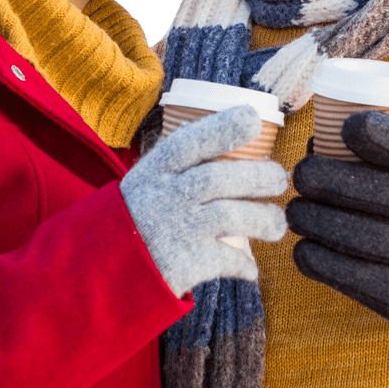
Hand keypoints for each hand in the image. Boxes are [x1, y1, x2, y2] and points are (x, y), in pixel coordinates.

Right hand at [121, 105, 287, 295]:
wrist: (108, 266)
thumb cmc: (143, 214)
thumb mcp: (151, 178)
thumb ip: (187, 160)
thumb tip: (242, 128)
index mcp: (157, 169)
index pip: (190, 142)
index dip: (223, 128)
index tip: (253, 120)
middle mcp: (165, 196)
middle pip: (219, 178)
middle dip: (258, 176)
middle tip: (279, 180)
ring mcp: (174, 230)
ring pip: (230, 216)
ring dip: (263, 219)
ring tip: (277, 224)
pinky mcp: (183, 264)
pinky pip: (227, 259)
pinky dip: (246, 264)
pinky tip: (250, 267)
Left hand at [286, 111, 388, 323]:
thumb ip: (385, 143)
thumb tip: (318, 141)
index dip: (380, 136)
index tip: (345, 128)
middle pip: (384, 194)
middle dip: (332, 180)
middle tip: (301, 174)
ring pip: (363, 238)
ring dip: (317, 222)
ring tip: (295, 211)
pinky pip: (355, 278)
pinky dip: (320, 262)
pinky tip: (304, 248)